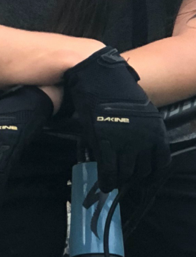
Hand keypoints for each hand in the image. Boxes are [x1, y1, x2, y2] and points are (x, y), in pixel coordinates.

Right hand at [64, 47, 169, 193]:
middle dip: (132, 178)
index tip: (142, 178)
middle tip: (122, 178)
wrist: (96, 74)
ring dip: (118, 180)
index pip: (161, 164)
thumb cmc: (114, 89)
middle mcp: (145, 139)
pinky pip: (109, 170)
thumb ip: (138, 131)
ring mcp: (126, 142)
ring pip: (126, 174)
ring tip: (111, 179)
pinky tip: (104, 183)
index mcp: (156, 131)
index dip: (150, 175)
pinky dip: (106, 180)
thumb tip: (133, 150)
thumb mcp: (137, 111)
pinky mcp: (106, 142)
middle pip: (143, 171)